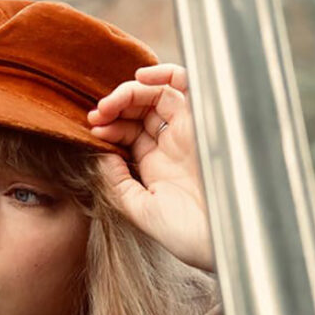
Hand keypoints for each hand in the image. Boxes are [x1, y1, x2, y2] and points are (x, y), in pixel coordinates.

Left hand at [88, 64, 212, 270]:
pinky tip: (140, 78)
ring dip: (130, 92)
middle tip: (96, 114)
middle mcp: (173, 146)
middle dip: (115, 108)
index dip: (109, 126)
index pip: (129, 133)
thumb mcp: (139, 209)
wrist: (222, 239)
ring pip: (158, 95)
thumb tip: (100, 152)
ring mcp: (188, 132)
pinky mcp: (203, 121)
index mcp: (157, 167)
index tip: (92, 129)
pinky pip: (185, 86)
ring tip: (110, 103)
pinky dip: (164, 75)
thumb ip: (117, 181)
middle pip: (140, 111)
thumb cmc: (185, 234)